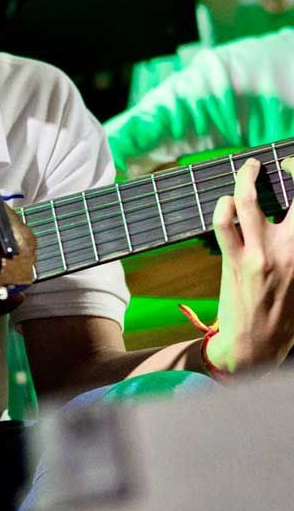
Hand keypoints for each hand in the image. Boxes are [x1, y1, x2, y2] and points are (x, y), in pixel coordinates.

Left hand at [208, 157, 293, 373]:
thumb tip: (288, 222)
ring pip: (249, 201)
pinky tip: (226, 202)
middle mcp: (290, 249)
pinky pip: (224, 222)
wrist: (255, 346)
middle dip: (290, 169)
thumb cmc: (284, 316)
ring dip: (246, 177)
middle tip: (279, 164)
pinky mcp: (234, 260)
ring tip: (248, 167)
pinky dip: (223, 205)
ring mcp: (260, 254)